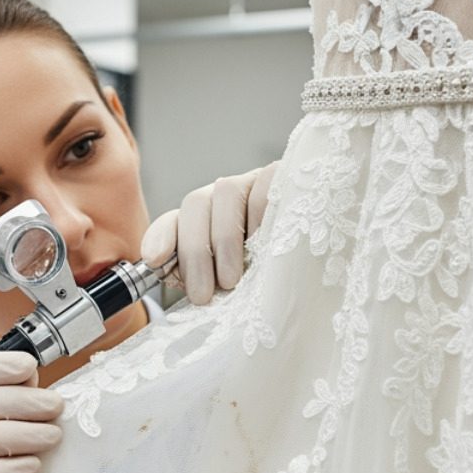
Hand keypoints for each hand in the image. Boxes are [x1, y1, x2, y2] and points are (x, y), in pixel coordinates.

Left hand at [141, 161, 277, 304]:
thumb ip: (200, 281)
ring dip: (224, 240)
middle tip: (203, 294)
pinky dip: (261, 216)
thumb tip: (171, 279)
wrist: (319, 273)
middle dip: (194, 252)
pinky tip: (266, 247)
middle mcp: (226, 197)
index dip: (161, 236)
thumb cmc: (269, 279)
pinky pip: (266, 186)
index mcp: (207, 222)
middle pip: (196, 204)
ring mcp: (255, 183)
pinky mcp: (286, 177)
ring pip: (226, 192)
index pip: (175, 219)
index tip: (154, 260)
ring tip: (232, 280)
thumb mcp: (230, 285)